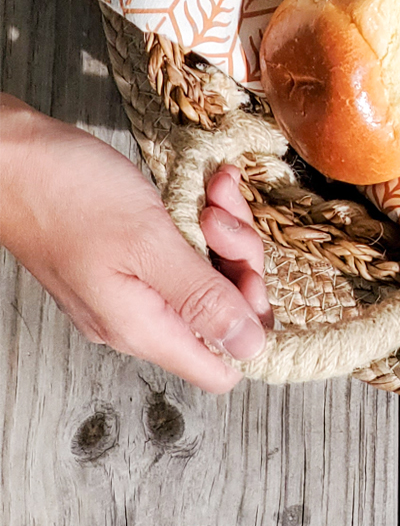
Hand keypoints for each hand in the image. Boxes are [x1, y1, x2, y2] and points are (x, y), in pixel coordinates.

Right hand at [0, 95, 271, 392]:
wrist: (14, 159)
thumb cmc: (69, 195)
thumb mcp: (147, 241)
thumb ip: (200, 296)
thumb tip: (250, 346)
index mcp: (142, 327)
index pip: (220, 365)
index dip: (249, 321)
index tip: (246, 270)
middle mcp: (140, 317)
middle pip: (222, 312)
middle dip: (238, 258)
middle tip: (219, 215)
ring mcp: (134, 286)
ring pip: (209, 273)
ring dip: (223, 229)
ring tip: (214, 192)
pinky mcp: (132, 255)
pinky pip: (186, 248)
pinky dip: (203, 216)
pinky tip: (207, 186)